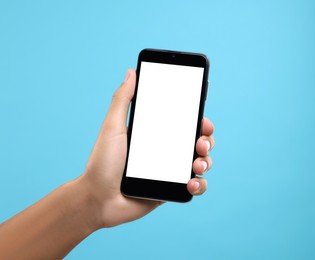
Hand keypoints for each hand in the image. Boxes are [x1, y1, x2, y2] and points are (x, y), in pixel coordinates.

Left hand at [79, 69, 214, 227]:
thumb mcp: (112, 127)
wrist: (98, 199)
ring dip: (207, 161)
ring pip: (202, 162)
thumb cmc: (102, 163)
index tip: (202, 119)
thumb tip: (131, 72)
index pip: (183, 123)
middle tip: (201, 142)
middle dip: (207, 140)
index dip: (198, 119)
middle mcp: (166, 151)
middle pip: (198, 141)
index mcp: (155, 135)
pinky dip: (200, 184)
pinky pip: (196, 186)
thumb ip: (122, 100)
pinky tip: (191, 183)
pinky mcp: (172, 189)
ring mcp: (171, 171)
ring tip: (197, 164)